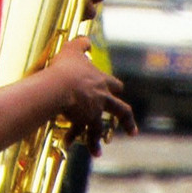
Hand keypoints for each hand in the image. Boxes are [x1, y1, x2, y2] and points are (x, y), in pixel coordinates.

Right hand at [51, 37, 135, 155]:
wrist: (60, 86)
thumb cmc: (65, 68)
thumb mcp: (72, 50)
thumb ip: (80, 44)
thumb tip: (86, 40)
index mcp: (102, 81)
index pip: (115, 85)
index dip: (116, 87)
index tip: (119, 91)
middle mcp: (102, 98)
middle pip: (121, 110)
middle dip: (126, 121)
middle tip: (132, 132)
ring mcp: (94, 111)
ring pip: (99, 129)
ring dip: (97, 141)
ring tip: (98, 152)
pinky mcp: (83, 121)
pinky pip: (79, 133)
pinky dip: (74, 139)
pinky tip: (69, 145)